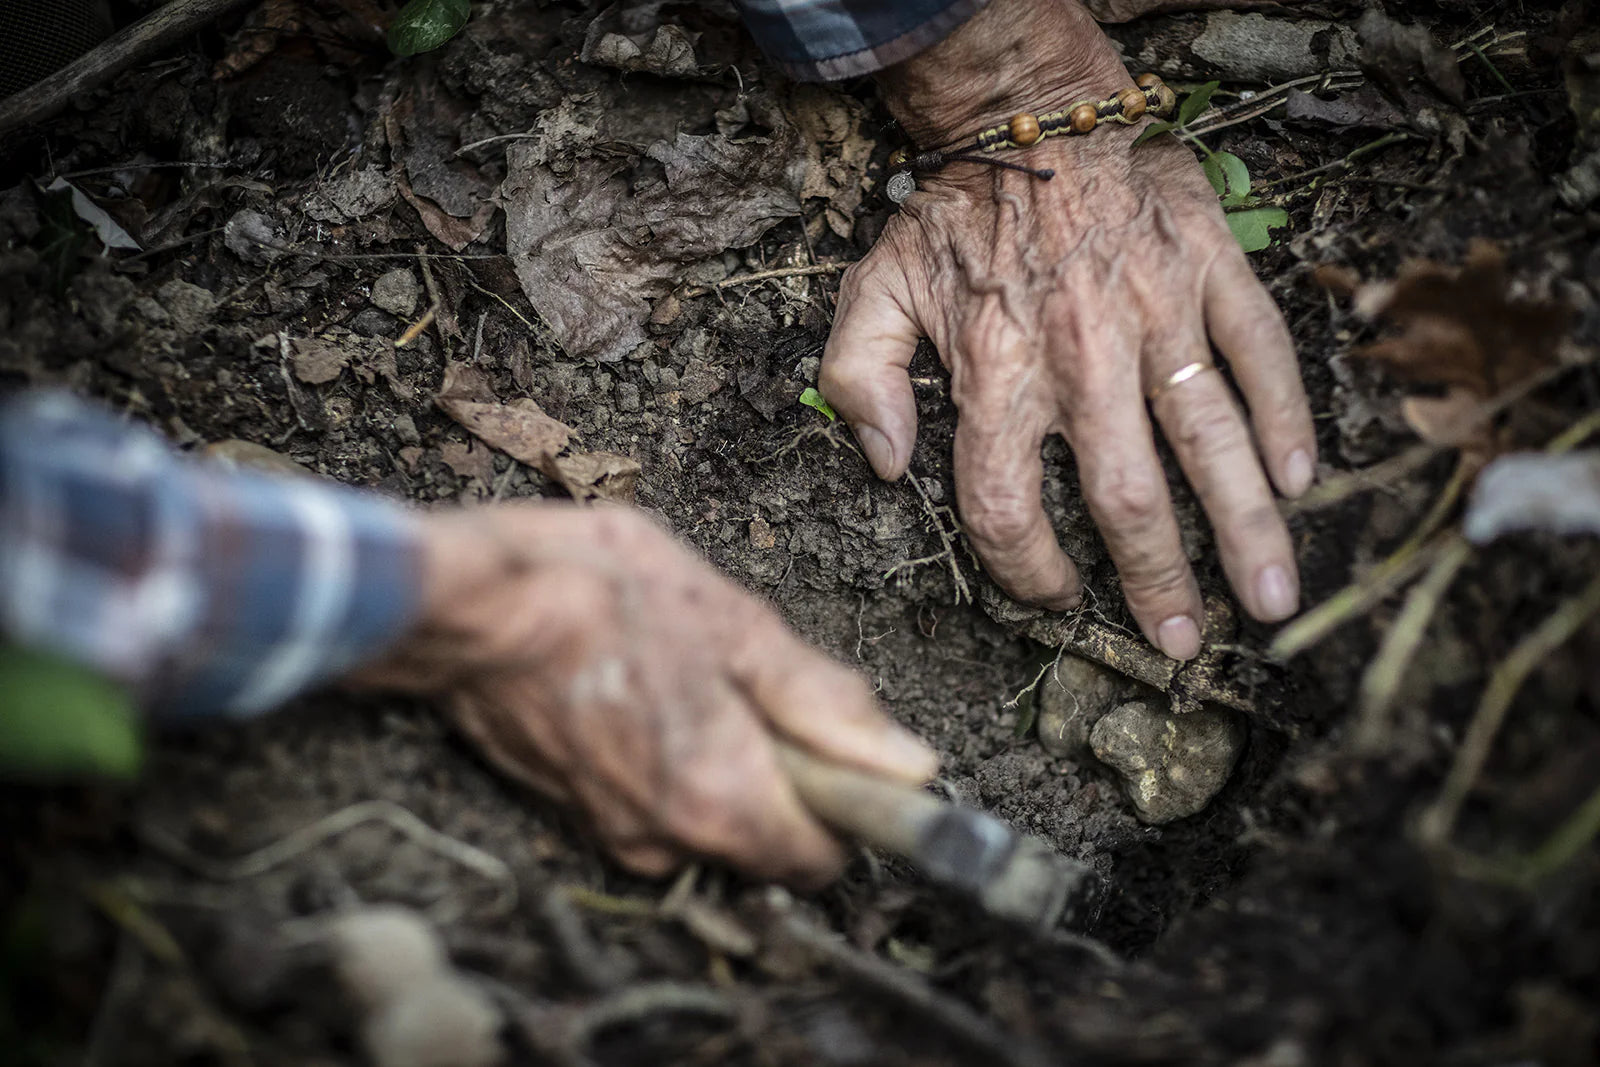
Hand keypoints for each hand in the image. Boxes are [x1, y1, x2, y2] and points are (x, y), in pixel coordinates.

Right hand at [353, 504, 937, 883]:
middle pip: (768, 840)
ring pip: (711, 817)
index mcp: (722, 801)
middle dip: (782, 772)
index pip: (826, 858)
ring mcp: (615, 832)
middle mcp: (670, 841)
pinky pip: (656, 803)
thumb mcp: (736, 625)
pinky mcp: (575, 811)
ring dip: (723, 759)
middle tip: (753, 680)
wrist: (464, 604)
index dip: (848, 803)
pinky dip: (670, 758)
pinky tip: (648, 683)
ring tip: (690, 669)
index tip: (839, 744)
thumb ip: (825, 704)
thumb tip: (908, 764)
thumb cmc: (599, 595)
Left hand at [823, 0, 1314, 659]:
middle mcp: (1081, 358)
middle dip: (1158, 584)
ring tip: (1268, 598)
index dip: (1027, 572)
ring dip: (1244, 529)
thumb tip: (888, 466)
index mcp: (997, 372)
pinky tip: (1300, 479)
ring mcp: (1156, 314)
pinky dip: (1285, 418)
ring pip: (1210, 441)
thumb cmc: (955, 213)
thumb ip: (860, 380)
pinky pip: (1260, 353)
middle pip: (1126, 500)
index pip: (1007, 507)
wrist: (1033, 110)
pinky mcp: (1210, 270)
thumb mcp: (874, 288)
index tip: (1055, 601)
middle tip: (1185, 644)